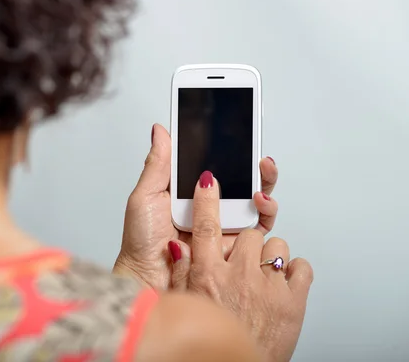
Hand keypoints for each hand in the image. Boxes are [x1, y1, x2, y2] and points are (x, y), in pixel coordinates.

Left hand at [113, 124, 278, 289]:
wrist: (149, 278)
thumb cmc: (141, 243)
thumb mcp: (146, 196)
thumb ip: (158, 163)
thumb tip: (161, 131)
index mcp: (190, 192)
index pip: (216, 166)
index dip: (229, 151)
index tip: (237, 136)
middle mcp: (211, 206)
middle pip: (241, 179)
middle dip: (254, 163)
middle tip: (256, 153)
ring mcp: (225, 224)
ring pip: (256, 198)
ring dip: (264, 181)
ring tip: (260, 170)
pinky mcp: (237, 243)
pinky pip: (260, 225)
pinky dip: (266, 210)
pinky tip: (258, 199)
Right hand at [169, 171, 312, 361]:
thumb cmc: (213, 345)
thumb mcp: (188, 308)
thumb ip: (181, 274)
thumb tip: (179, 246)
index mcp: (209, 276)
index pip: (206, 225)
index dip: (207, 199)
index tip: (208, 180)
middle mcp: (239, 276)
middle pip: (249, 233)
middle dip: (248, 243)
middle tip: (244, 262)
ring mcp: (268, 286)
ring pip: (277, 245)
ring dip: (271, 258)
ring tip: (263, 278)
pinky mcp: (293, 300)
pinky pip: (303, 267)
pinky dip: (296, 272)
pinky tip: (284, 284)